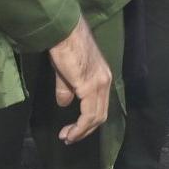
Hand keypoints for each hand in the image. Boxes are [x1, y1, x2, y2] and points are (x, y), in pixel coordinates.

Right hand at [47, 15, 111, 144]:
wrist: (62, 31)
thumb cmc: (63, 47)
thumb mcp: (65, 73)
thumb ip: (67, 89)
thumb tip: (64, 103)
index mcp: (102, 77)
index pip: (100, 106)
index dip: (87, 121)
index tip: (71, 130)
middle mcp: (105, 81)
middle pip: (100, 114)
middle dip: (84, 130)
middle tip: (69, 138)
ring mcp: (99, 84)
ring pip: (96, 117)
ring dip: (81, 132)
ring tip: (67, 137)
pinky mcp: (89, 86)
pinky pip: (88, 115)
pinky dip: (79, 128)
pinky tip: (69, 133)